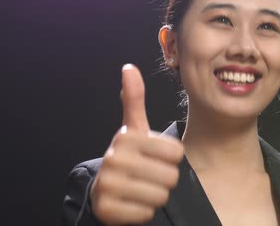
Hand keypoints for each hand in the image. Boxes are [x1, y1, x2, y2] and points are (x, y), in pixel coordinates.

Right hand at [90, 64, 183, 224]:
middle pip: (170, 176)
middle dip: (165, 179)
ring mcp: (107, 185)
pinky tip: (132, 203)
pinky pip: (145, 213)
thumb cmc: (129, 157)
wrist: (103, 191)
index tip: (155, 157)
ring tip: (141, 189)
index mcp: (126, 137)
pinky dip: (143, 212)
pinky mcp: (106, 210)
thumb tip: (129, 68)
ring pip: (160, 196)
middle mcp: (113, 159)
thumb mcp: (133, 129)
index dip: (171, 158)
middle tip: (149, 176)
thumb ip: (134, 100)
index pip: (176, 153)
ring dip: (156, 196)